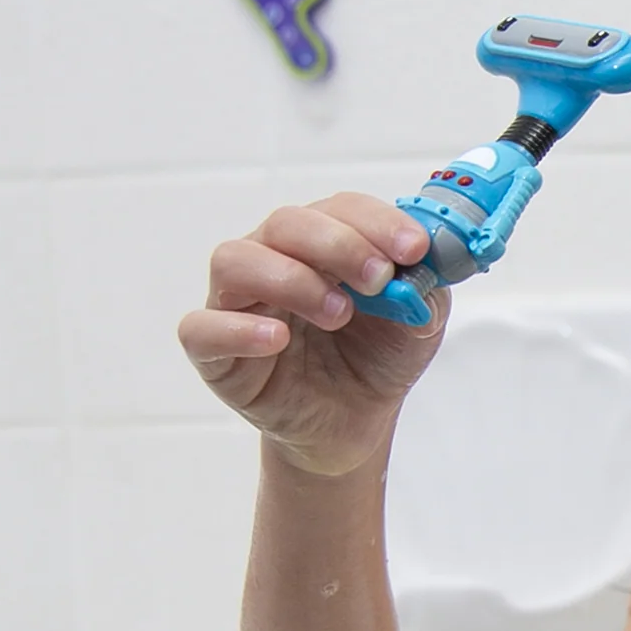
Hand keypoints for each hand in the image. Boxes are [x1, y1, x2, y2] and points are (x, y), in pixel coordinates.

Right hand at [179, 194, 450, 476]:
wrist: (353, 421)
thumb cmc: (375, 359)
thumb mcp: (419, 325)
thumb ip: (427, 291)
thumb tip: (427, 268)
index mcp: (323, 243)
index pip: (340, 208)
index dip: (378, 222)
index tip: (415, 248)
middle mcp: (273, 258)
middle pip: (286, 223)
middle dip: (338, 244)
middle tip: (378, 277)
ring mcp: (237, 301)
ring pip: (235, 261)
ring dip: (291, 279)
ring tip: (338, 313)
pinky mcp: (214, 350)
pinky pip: (203, 328)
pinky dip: (238, 329)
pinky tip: (278, 339)